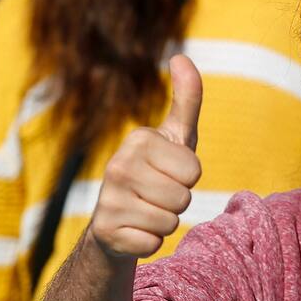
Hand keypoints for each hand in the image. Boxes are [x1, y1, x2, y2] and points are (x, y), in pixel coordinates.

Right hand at [90, 55, 202, 259]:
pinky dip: (150, 243)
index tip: (168, 173)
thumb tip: (182, 56)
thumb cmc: (156, 174)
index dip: (188, 178)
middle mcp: (117, 165)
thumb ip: (186, 99)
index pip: (194, 170)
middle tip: (157, 197)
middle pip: (184, 197)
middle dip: (178, 202)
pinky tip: (134, 231)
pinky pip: (153, 244)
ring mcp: (108, 200)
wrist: (116, 223)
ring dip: (165, 222)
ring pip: (171, 221)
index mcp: (138, 139)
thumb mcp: (175, 137)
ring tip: (146, 212)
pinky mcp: (106, 232)